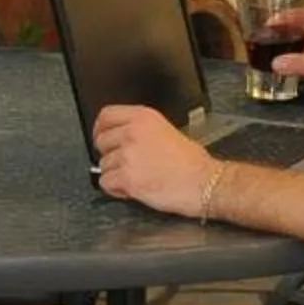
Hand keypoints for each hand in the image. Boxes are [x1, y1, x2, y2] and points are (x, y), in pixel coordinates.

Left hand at [91, 104, 212, 214]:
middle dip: (110, 155)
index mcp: (143, 117)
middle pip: (101, 141)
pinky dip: (115, 189)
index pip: (105, 115)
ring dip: (115, 173)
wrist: (203, 182)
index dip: (100, 129)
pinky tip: (131, 188)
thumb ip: (141, 130)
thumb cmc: (192, 162)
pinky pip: (105, 182)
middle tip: (124, 163)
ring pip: (103, 164)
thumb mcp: (167, 130)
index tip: (102, 137)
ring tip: (136, 177)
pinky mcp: (126, 177)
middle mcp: (132, 133)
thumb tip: (121, 137)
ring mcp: (128, 155)